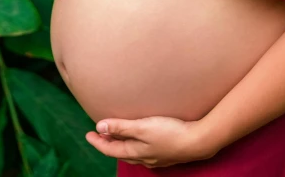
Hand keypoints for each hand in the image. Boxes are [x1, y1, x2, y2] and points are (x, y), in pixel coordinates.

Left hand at [85, 116, 216, 167]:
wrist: (197, 141)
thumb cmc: (170, 132)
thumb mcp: (143, 127)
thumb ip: (121, 127)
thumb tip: (99, 127)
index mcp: (136, 152)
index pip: (110, 149)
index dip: (98, 142)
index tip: (88, 134)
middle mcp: (144, 157)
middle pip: (121, 152)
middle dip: (108, 143)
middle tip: (99, 134)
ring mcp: (156, 156)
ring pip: (133, 152)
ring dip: (122, 143)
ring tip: (117, 134)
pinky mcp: (166, 152)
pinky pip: (144, 151)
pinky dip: (135, 144)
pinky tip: (141, 138)